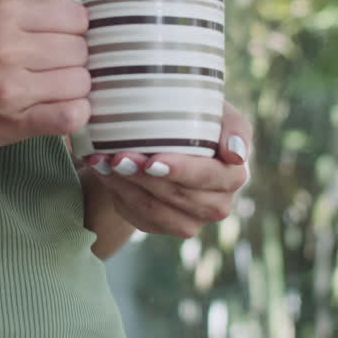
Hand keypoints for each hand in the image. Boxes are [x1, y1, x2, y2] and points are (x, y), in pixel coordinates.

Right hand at [0, 0, 91, 158]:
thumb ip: (25, 20)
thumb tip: (81, 27)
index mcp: (0, 12)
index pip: (74, 15)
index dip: (75, 31)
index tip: (64, 42)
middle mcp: (6, 45)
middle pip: (81, 50)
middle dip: (75, 62)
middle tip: (54, 73)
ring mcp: (10, 86)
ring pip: (82, 82)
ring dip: (74, 91)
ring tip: (51, 94)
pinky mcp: (12, 123)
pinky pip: (71, 116)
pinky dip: (74, 116)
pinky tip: (58, 113)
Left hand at [83, 102, 251, 237]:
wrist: (167, 137)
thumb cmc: (197, 118)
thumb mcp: (216, 112)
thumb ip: (234, 128)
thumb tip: (236, 155)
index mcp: (234, 175)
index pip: (209, 177)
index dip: (181, 171)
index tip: (152, 160)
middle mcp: (218, 204)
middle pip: (177, 195)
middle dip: (144, 177)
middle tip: (117, 157)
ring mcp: (191, 220)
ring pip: (154, 208)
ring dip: (125, 185)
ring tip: (103, 162)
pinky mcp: (163, 226)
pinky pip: (138, 215)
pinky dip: (117, 192)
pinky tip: (102, 171)